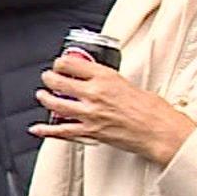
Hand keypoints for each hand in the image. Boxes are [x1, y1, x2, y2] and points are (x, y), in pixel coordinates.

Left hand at [30, 53, 196, 164]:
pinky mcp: (90, 132)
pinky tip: (37, 127)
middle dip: (49, 78)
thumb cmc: (152, 109)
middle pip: (59, 81)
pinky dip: (47, 129)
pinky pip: (62, 131)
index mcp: (105, 77)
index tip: (59, 63)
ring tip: (42, 95)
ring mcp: (90, 114)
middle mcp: (94, 94)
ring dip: (45, 98)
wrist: (158, 131)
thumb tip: (97, 82)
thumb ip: (109, 82)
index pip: (73, 64)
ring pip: (56, 104)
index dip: (61, 62)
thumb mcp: (128, 83)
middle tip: (47, 77)